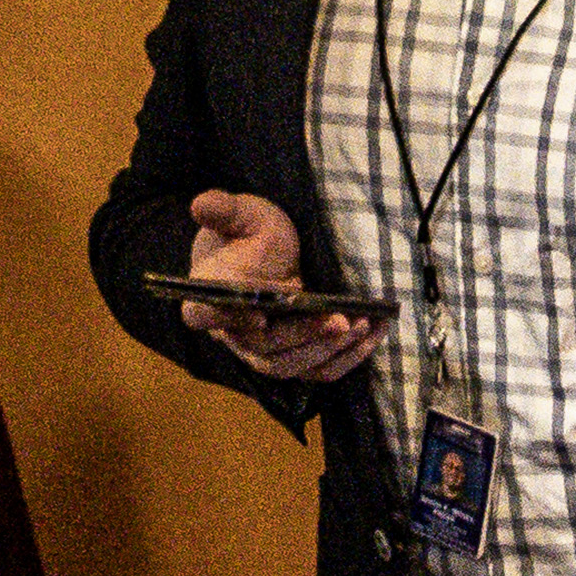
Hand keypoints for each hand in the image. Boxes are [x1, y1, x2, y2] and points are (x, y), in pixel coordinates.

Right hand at [172, 191, 373, 388]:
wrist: (274, 255)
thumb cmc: (254, 234)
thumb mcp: (245, 214)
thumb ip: (224, 209)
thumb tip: (201, 204)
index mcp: (211, 295)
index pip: (203, 314)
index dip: (226, 318)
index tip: (257, 313)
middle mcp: (234, 332)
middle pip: (261, 347)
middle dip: (301, 335)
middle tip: (338, 320)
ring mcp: (265, 351)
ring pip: (290, 366)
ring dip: (328, 349)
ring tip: (360, 323)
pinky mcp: (297, 359)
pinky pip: (320, 371)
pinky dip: (349, 356)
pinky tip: (374, 332)